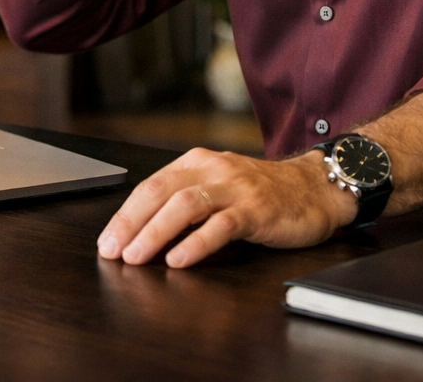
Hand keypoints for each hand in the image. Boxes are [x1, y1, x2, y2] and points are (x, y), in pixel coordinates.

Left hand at [96, 148, 358, 267]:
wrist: (316, 188)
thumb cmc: (263, 193)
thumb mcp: (218, 187)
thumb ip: (185, 202)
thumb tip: (142, 232)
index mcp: (197, 162)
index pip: (150, 186)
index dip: (125, 215)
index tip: (106, 241)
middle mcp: (212, 169)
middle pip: (160, 192)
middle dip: (131, 224)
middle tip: (112, 251)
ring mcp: (235, 188)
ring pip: (185, 206)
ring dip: (156, 233)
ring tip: (136, 257)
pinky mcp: (257, 209)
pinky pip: (221, 225)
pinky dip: (196, 243)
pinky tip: (179, 260)